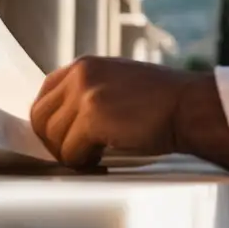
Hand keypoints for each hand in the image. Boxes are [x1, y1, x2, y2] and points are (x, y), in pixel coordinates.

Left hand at [29, 56, 200, 169]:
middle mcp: (80, 74)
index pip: (45, 92)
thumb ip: (90, 92)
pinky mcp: (91, 117)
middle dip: (53, 141)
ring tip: (94, 156)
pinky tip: (102, 160)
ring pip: (53, 137)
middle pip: (40, 116)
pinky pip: (70, 152)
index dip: (49, 120)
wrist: (188, 106)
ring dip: (71, 153)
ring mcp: (84, 94)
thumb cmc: (161, 102)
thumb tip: (64, 122)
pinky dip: (83, 163)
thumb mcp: (118, 82)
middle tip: (75, 153)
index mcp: (85, 64)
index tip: (61, 137)